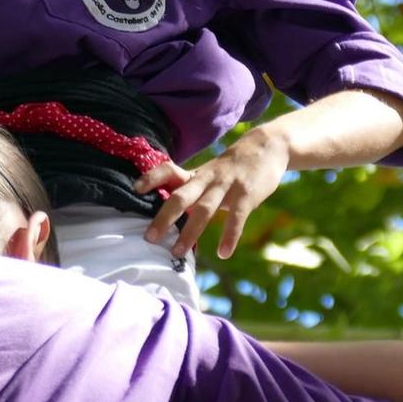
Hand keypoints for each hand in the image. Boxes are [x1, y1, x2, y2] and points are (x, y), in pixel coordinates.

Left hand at [135, 127, 287, 258]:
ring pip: (204, 209)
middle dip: (164, 217)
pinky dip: (230, 236)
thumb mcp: (208, 174)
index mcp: (196, 174)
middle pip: (181, 196)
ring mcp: (227, 186)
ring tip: (177, 252)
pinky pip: (237, 217)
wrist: (267, 148)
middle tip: (149, 238)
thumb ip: (190, 190)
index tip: (135, 189)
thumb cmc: (231, 168)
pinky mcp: (246, 194)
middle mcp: (207, 179)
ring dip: (190, 231)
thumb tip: (167, 214)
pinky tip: (223, 253)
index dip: (151, 178)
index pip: (168, 170)